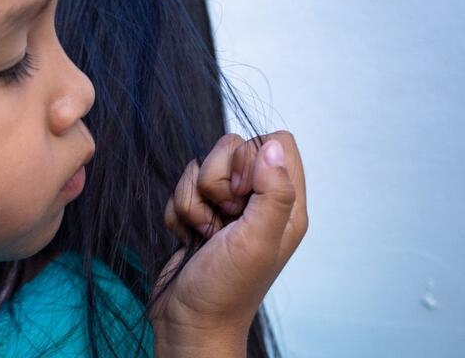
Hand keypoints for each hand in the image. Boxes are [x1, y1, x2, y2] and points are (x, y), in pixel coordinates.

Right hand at [152, 131, 306, 357]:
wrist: (187, 322)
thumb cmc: (226, 290)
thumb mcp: (257, 241)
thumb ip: (273, 191)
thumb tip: (273, 145)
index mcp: (285, 205)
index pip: (278, 142)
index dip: (252, 156)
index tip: (242, 193)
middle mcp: (258, 202)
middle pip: (232, 148)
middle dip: (215, 180)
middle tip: (222, 218)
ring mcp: (227, 208)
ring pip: (201, 167)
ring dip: (193, 200)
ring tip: (203, 234)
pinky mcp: (199, 214)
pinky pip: (182, 187)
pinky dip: (178, 212)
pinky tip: (188, 238)